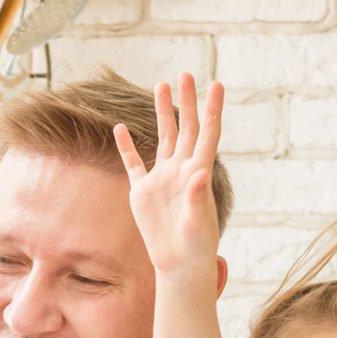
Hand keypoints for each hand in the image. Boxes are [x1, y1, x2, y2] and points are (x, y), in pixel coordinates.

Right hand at [115, 73, 223, 275]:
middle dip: (186, 101)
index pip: (207, 134)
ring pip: (163, 137)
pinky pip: (133, 163)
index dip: (212, 109)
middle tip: (186, 74)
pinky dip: (126, 147)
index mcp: (198, 173)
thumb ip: (197, 197)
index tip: (217, 85)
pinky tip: (119, 128)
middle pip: (186, 128)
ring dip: (162, 113)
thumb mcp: (198, 222)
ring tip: (161, 85)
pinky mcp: (142, 192)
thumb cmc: (196, 245)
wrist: (179, 264)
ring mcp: (162, 178)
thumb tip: (199, 172)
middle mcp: (181, 170)